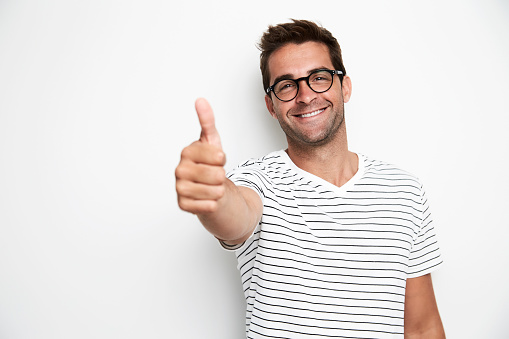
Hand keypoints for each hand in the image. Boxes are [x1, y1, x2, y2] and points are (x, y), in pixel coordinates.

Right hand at [176, 98, 226, 213]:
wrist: (207, 186)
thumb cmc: (209, 163)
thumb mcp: (212, 140)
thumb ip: (207, 121)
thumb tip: (200, 100)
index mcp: (187, 152)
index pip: (218, 157)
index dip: (222, 159)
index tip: (216, 159)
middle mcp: (180, 169)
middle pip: (217, 175)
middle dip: (222, 176)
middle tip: (214, 175)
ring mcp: (179, 187)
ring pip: (215, 191)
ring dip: (219, 190)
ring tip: (212, 186)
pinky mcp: (182, 204)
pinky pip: (209, 206)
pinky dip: (213, 204)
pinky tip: (207, 198)